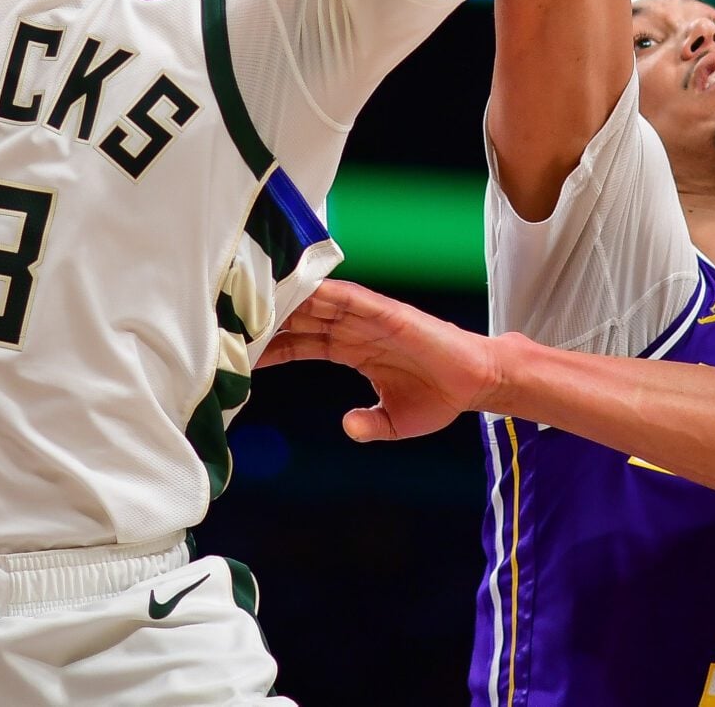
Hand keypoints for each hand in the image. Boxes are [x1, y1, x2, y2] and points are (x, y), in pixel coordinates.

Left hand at [257, 279, 503, 441]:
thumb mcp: (393, 421)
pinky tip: (308, 288)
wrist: (477, 384)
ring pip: (325, 304)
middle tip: (238, 313)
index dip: (275, 345)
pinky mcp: (391, 314)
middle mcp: (357, 330)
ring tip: (261, 296)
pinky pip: (356, 299)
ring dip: (295, 299)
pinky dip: (332, 292)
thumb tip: (347, 426)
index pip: (304, 343)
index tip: (244, 348)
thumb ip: (368, 424)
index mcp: (352, 350)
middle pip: (306, 318)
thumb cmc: (437, 398)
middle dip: (275, 316)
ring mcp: (372, 320)